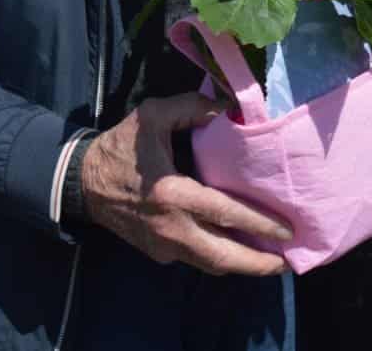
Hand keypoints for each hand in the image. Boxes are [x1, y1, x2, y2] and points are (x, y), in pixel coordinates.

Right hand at [79, 92, 291, 275]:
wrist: (82, 182)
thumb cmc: (121, 147)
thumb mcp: (153, 116)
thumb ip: (192, 107)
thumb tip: (226, 107)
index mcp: (173, 193)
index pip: (225, 214)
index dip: (260, 224)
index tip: (288, 231)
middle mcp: (171, 227)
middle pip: (223, 257)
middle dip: (259, 264)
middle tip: (289, 261)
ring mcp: (163, 246)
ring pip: (211, 265)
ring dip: (242, 265)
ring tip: (272, 260)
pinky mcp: (157, 253)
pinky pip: (195, 259)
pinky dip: (219, 258)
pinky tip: (237, 248)